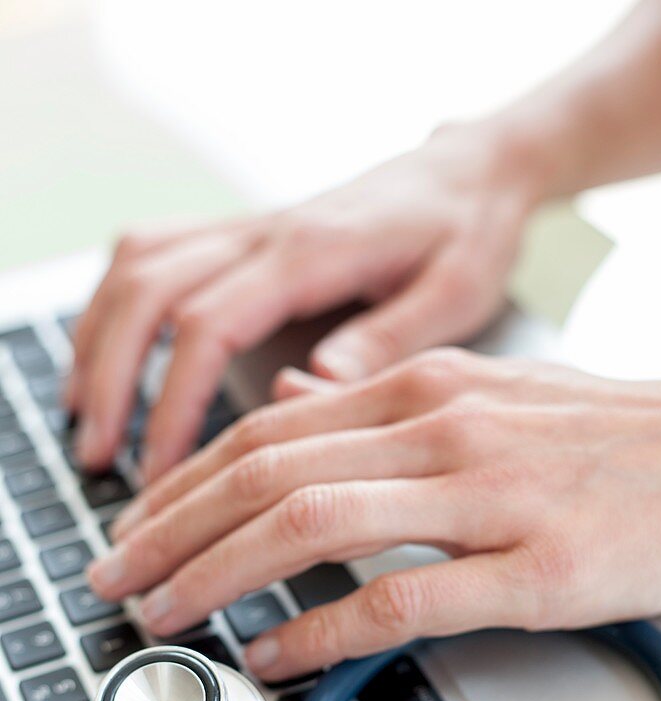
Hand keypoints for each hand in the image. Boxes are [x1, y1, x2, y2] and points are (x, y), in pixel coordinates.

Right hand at [67, 118, 543, 479]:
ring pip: (137, 267)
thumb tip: (311, 387)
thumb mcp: (457, 292)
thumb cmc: (470, 231)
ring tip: (87, 419)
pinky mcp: (248, 233)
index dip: (172, 401)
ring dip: (98, 340)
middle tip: (98, 458)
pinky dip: (116, 301)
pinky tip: (110, 350)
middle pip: (148, 292)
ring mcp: (251, 227)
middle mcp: (267, 232)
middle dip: (110, 379)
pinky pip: (154, 251)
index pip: (207, 324)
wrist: (472, 168)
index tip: (161, 471)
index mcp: (313, 251)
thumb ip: (386, 339)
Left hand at [86, 349, 660, 680]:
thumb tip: (295, 411)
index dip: (184, 481)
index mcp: (426, 383)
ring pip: (312, 523)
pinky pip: (398, 596)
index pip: (266, 427)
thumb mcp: (491, 396)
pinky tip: (274, 654)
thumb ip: (386, 406)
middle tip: (116, 578)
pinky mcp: (532, 569)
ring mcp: (488, 495)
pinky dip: (319, 630)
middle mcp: (443, 426)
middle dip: (170, 529)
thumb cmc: (617, 440)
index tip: (138, 524)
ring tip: (167, 616)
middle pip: (266, 470)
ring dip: (219, 574)